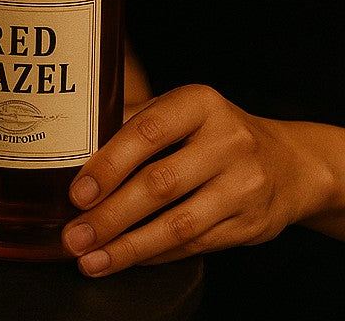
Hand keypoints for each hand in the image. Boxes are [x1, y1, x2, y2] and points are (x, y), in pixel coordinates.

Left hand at [63, 84, 335, 272]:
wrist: (287, 163)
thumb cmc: (215, 134)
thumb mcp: (183, 112)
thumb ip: (135, 123)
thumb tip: (76, 150)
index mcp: (200, 103)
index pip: (147, 132)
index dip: (109, 164)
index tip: (78, 192)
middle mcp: (226, 141)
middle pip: (159, 184)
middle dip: (111, 215)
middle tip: (75, 235)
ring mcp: (243, 185)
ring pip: (177, 224)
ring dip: (129, 246)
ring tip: (92, 258)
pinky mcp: (250, 224)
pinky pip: (195, 245)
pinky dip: (155, 255)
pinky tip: (127, 259)